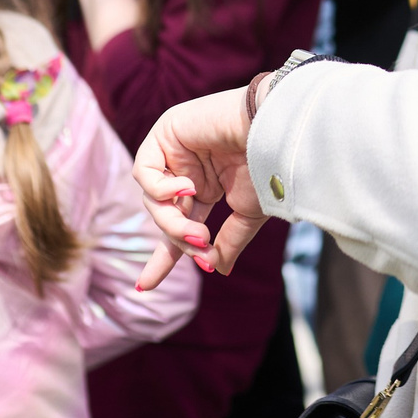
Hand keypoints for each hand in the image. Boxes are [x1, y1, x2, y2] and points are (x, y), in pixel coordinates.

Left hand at [132, 88, 270, 289]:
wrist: (274, 130)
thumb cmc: (268, 167)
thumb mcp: (247, 215)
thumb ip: (227, 242)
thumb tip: (217, 270)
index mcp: (206, 187)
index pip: (177, 226)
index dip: (163, 257)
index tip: (144, 287)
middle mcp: (187, 170)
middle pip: (165, 217)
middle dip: (178, 238)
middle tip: (200, 246)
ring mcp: (174, 151)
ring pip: (153, 200)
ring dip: (171, 222)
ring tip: (197, 229)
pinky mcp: (165, 132)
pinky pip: (143, 171)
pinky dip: (159, 189)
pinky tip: (186, 188)